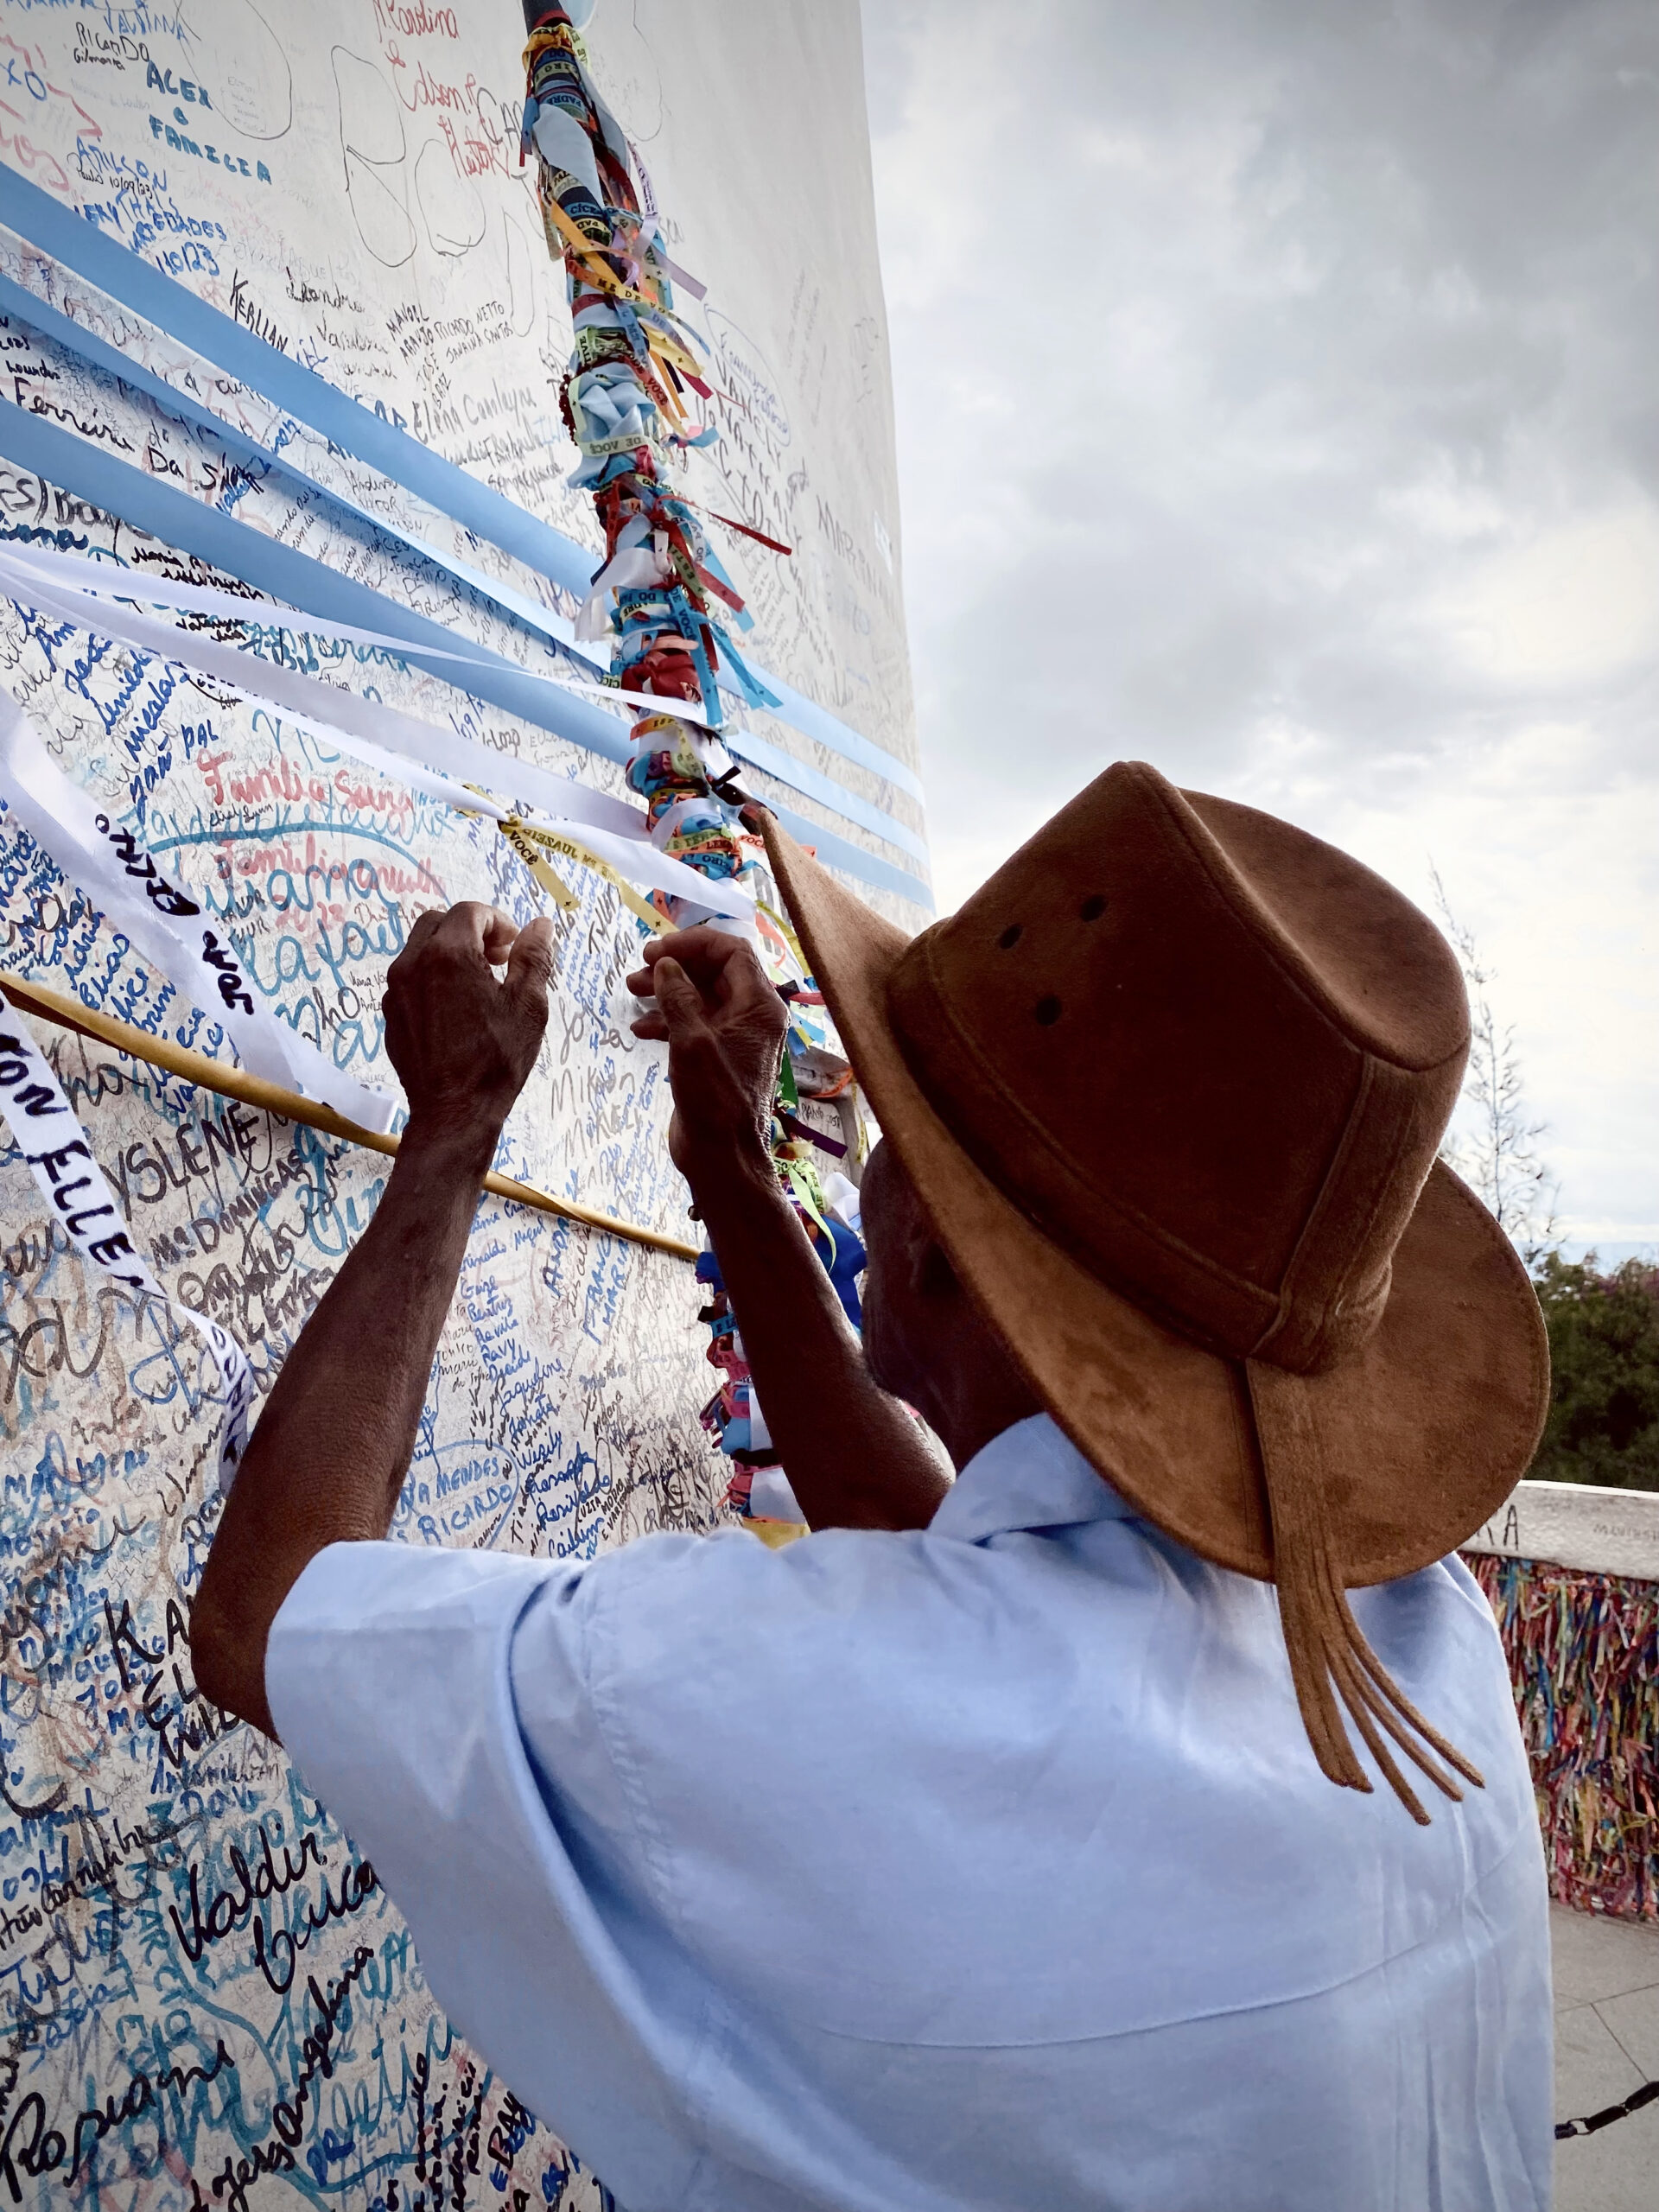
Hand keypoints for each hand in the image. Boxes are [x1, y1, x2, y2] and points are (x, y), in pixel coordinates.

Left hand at [383, 903, 554, 1157]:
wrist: (454, 1112)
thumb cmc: (496, 1060)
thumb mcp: (528, 1006)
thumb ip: (534, 957)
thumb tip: (540, 926)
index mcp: (449, 954)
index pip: (471, 911)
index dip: (498, 922)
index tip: (515, 947)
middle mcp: (413, 964)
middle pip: (439, 921)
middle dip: (471, 931)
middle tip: (498, 960)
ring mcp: (396, 990)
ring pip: (420, 948)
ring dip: (450, 952)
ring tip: (478, 985)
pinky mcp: (390, 1013)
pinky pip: (410, 978)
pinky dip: (433, 977)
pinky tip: (457, 1009)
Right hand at [626, 927, 787, 1181]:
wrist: (721, 1155)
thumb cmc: (713, 1099)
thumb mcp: (691, 1041)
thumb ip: (679, 996)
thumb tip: (666, 964)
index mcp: (760, 1006)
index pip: (732, 951)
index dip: (694, 943)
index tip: (657, 949)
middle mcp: (752, 1016)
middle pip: (714, 972)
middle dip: (675, 966)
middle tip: (638, 970)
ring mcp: (735, 1037)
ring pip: (700, 997)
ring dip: (666, 991)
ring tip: (631, 991)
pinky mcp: (717, 1056)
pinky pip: (694, 1023)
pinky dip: (668, 1019)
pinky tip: (640, 1028)